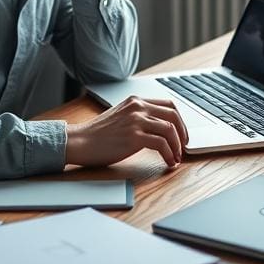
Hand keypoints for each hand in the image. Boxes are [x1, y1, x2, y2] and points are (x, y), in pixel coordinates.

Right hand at [65, 97, 188, 167]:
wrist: (80, 141)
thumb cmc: (98, 134)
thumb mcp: (120, 116)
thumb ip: (138, 116)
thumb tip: (159, 129)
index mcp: (136, 101)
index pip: (168, 105)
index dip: (179, 121)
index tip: (181, 134)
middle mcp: (138, 107)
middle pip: (173, 116)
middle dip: (183, 133)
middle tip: (183, 147)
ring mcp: (136, 121)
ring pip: (170, 130)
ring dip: (177, 147)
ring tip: (175, 158)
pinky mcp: (134, 137)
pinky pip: (161, 144)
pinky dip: (169, 155)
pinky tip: (168, 162)